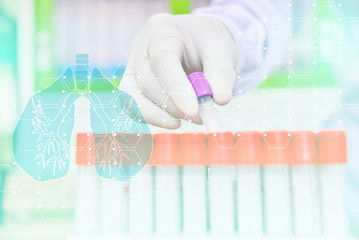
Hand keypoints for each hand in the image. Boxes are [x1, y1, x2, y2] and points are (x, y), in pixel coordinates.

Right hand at [120, 13, 239, 128]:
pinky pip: (134, 105)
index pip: (162, 60)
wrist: (199, 43)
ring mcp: (133, 66)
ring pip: (135, 97)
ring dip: (162, 115)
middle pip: (147, 81)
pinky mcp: (132, 84)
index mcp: (162, 29)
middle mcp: (141, 47)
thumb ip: (222, 73)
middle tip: (201, 116)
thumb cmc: (207, 43)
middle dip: (173, 106)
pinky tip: (174, 121)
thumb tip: (221, 99)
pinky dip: (154, 118)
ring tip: (192, 117)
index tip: (192, 110)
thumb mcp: (222, 50)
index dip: (176, 87)